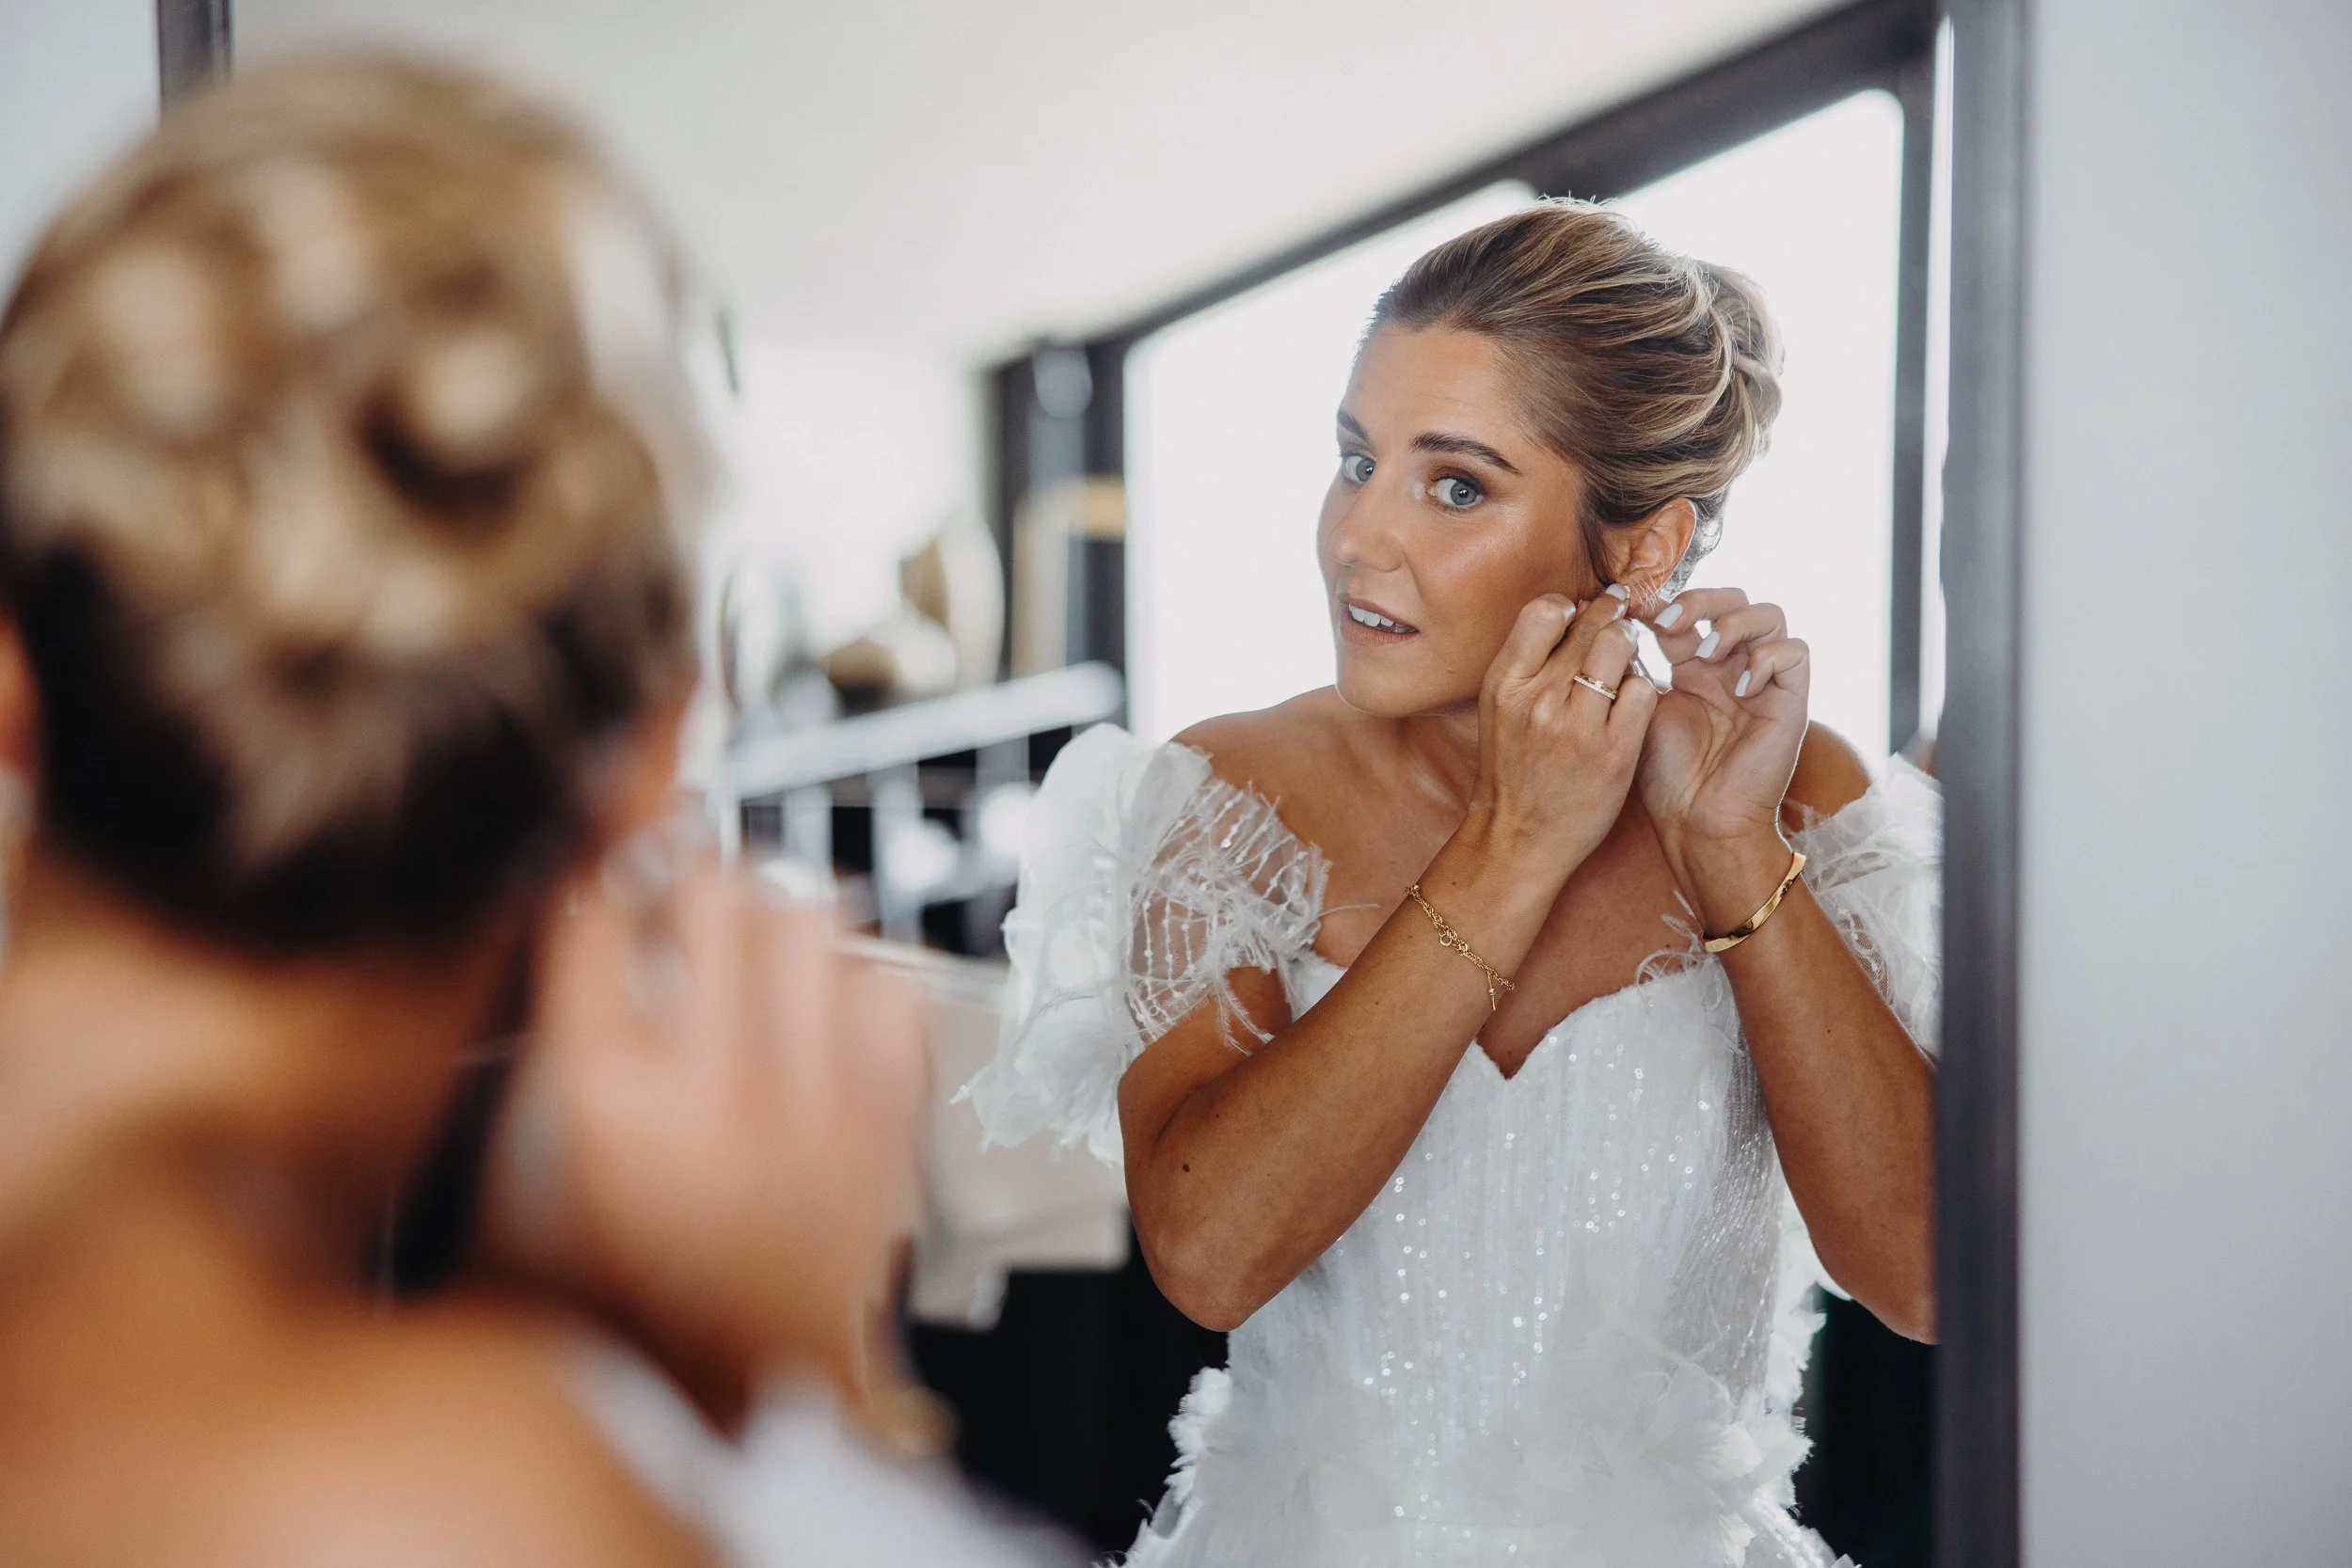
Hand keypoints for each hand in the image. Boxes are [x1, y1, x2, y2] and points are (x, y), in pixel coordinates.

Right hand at [483, 822, 926, 1426]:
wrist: (737, 1396)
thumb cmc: (627, 1311)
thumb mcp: (521, 1192)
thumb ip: (538, 1066)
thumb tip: (562, 957)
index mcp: (608, 1100)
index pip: (593, 918)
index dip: (590, 880)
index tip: (597, 878)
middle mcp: (717, 1084)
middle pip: (714, 889)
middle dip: (687, 878)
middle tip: (679, 899)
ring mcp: (815, 1095)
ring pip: (812, 918)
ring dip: (776, 915)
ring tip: (755, 939)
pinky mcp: (886, 1117)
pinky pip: (892, 988)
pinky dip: (860, 980)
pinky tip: (827, 1004)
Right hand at [1470, 588, 1658, 880]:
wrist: (1516, 840)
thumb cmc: (1512, 772)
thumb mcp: (1499, 710)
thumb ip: (1528, 665)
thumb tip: (1570, 614)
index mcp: (1504, 683)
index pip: (1545, 611)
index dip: (1571, 606)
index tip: (1582, 613)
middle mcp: (1538, 699)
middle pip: (1590, 626)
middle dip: (1612, 615)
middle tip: (1624, 612)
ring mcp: (1577, 726)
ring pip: (1620, 648)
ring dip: (1631, 646)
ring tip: (1630, 655)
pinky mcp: (1613, 753)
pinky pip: (1643, 692)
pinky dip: (1643, 687)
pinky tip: (1635, 698)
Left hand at [1634, 587, 1808, 919]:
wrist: (1697, 821)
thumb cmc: (1665, 775)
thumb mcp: (1641, 709)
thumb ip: (1638, 664)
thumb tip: (1619, 618)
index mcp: (1695, 668)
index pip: (1691, 610)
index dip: (1667, 601)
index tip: (1635, 609)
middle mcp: (1732, 668)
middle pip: (1734, 599)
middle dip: (1702, 598)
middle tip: (1669, 622)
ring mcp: (1764, 682)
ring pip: (1770, 614)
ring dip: (1735, 622)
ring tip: (1707, 652)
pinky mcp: (1791, 701)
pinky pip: (1797, 652)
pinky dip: (1768, 658)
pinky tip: (1739, 688)